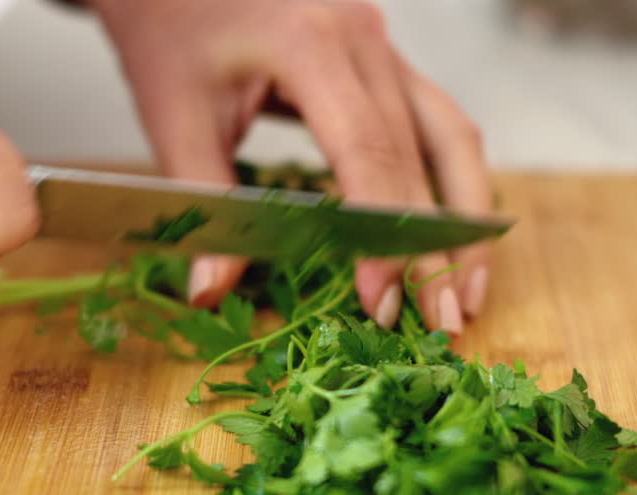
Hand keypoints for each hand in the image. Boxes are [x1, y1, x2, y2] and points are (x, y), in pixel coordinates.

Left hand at [94, 0, 492, 333]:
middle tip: (441, 322)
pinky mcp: (384, 60)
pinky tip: (455, 237)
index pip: (367, 151)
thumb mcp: (176, 113)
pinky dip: (450, 184)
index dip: (382, 235)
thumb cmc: (169, 26)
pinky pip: (437, 123)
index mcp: (311, 42)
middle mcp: (365, 38)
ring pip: (452, 135)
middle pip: (422, 152)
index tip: (382, 301)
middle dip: (436, 246)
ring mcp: (383, 45)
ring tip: (467, 291)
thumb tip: (212, 291)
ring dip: (466, 218)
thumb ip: (206, 202)